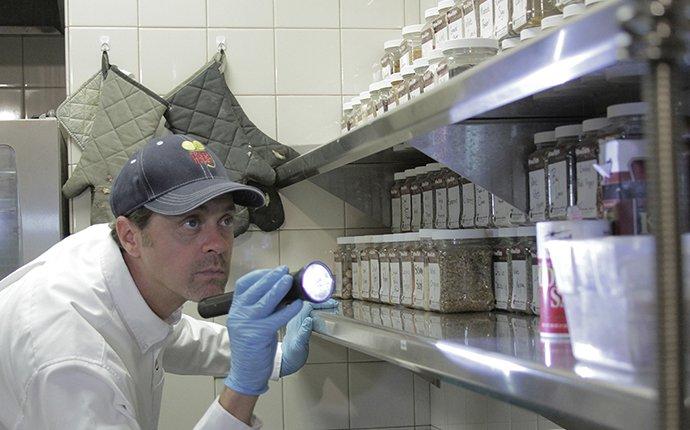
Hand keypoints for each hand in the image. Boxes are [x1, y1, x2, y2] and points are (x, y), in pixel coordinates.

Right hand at [224, 266, 302, 395]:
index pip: (244, 284)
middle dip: (271, 277)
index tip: (272, 271)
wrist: (245, 373)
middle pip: (256, 289)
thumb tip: (277, 291)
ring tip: (289, 280)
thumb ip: (257, 308)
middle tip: (284, 270)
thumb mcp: (249, 323)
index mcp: (235, 310)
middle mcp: (239, 315)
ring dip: (279, 288)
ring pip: (265, 300)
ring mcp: (247, 324)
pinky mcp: (259, 335)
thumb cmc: (251, 347)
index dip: (259, 274)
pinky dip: (289, 310)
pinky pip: (277, 318)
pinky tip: (298, 304)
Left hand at [280, 299, 339, 376]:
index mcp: (295, 320)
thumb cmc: (291, 356)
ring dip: (323, 309)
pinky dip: (320, 315)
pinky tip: (326, 318)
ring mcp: (299, 323)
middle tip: (336, 306)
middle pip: (311, 305)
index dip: (321, 303)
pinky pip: (312, 317)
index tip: (332, 305)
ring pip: (312, 310)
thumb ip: (304, 332)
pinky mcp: (302, 328)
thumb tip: (309, 319)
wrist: (286, 363)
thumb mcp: (299, 345)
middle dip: (324, 304)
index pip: (309, 305)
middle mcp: (296, 319)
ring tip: (333, 310)